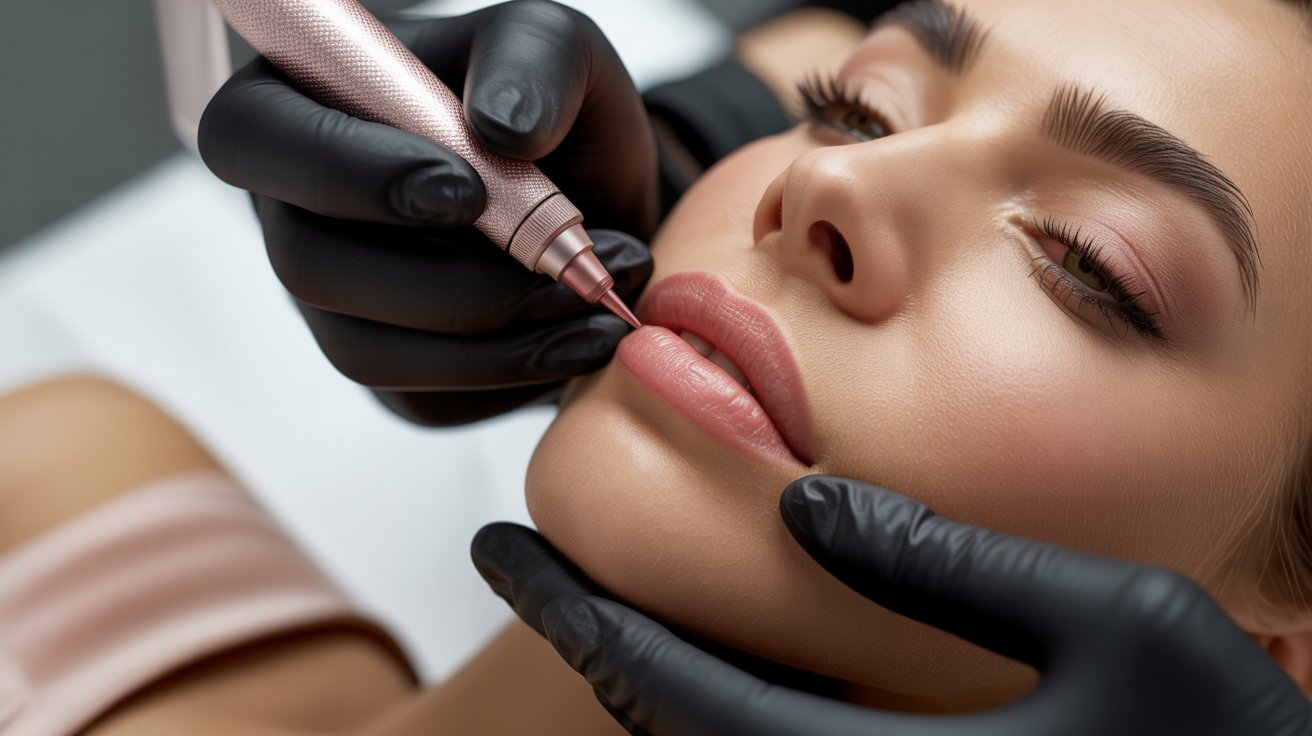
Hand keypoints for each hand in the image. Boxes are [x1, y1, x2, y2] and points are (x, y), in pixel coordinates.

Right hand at [198, 1, 656, 425]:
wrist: (597, 198)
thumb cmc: (548, 112)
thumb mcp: (554, 49)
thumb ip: (530, 59)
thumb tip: (501, 127)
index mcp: (299, 105)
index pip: (254, 138)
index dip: (347, 172)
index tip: (469, 189)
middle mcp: (296, 213)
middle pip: (310, 265)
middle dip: (449, 278)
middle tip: (562, 263)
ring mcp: (335, 302)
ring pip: (369, 351)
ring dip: (495, 339)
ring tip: (593, 301)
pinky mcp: (388, 371)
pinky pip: (426, 397)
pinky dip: (512, 375)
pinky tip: (576, 336)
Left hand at [473, 476, 1311, 735]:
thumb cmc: (1220, 735)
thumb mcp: (1111, 624)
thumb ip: (945, 567)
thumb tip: (808, 507)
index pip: (672, 685)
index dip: (574, 611)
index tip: (499, 543)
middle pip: (669, 729)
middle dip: (589, 637)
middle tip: (528, 561)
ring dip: (645, 666)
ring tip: (605, 586)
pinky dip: (713, 698)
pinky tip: (720, 642)